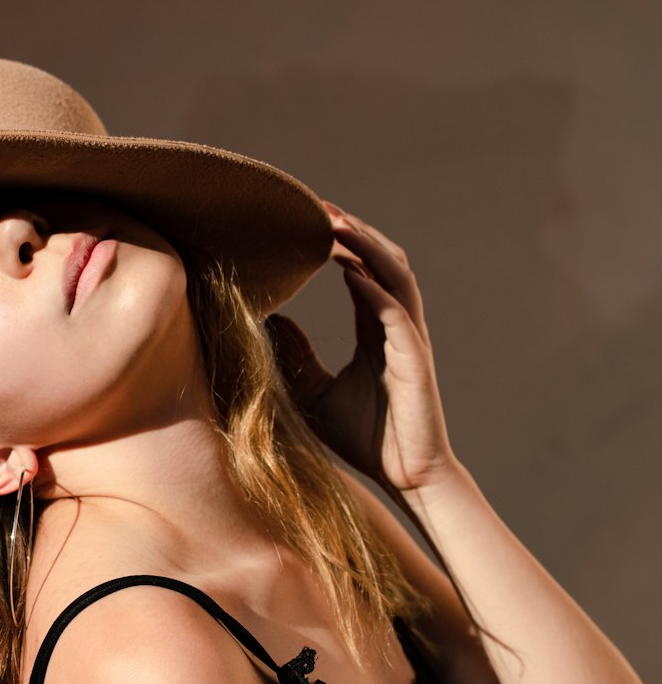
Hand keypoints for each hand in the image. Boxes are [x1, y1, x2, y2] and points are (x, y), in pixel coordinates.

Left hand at [269, 201, 458, 493]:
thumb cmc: (368, 439)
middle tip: (317, 206)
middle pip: (381, 260)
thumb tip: (267, 323)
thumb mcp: (315, 392)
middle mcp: (397, 326)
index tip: (306, 222)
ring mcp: (409, 339)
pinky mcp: (415, 359)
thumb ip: (297, 356)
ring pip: (394, 275)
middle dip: (353, 231)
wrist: (406, 477)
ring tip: (335, 223)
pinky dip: (374, 288)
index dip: (339, 243)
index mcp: (378, 330)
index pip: (361, 271)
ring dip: (367, 245)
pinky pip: (396, 313)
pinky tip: (350, 272)